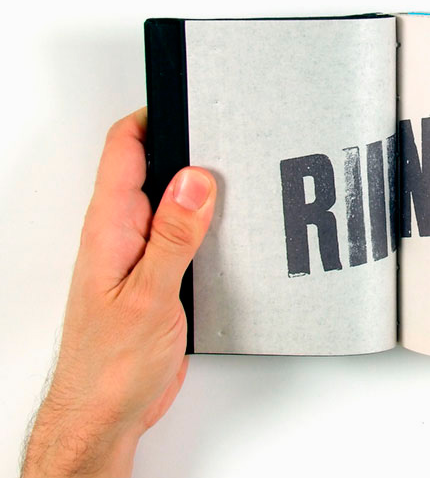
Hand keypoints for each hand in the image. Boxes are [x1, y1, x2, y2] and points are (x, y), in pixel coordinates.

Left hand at [22, 109, 216, 477]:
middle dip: (187, 146)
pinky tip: (231, 228)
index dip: (152, 116)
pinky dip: (207, 222)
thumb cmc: (110, 364)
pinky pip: (184, 233)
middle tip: (227, 133)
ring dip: (201, 187)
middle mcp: (123, 233)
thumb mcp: (148, 295)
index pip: (124, 150)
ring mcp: (141, 253)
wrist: (107, 412)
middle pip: (151, 167)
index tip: (189, 99)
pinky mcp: (160, 275)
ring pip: (171, 200)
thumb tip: (195, 180)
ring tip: (239, 174)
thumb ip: (173, 235)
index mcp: (110, 227)